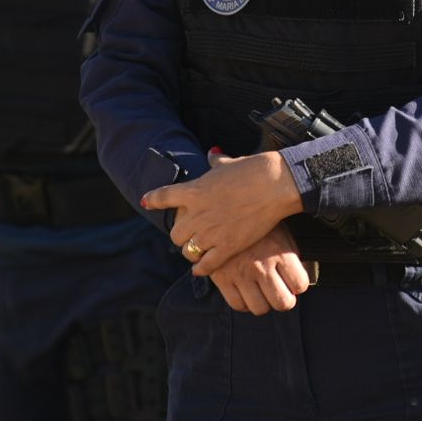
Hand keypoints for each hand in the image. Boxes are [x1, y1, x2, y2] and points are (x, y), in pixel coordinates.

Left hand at [143, 149, 304, 276]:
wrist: (274, 184)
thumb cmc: (252, 169)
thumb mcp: (228, 163)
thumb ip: (216, 161)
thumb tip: (213, 152)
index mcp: (193, 191)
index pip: (163, 196)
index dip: (153, 200)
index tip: (147, 202)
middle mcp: (197, 214)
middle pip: (175, 234)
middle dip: (182, 235)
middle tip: (190, 235)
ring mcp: (210, 232)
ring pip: (188, 251)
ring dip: (192, 252)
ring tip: (198, 252)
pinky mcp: (227, 247)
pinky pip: (206, 265)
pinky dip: (202, 268)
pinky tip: (202, 269)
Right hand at [208, 225, 313, 314]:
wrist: (220, 210)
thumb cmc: (255, 221)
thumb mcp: (279, 230)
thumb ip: (291, 253)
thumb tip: (300, 274)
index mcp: (279, 251)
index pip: (300, 284)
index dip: (299, 284)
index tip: (294, 281)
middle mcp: (262, 266)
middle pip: (283, 303)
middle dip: (285, 300)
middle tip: (281, 292)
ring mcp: (241, 274)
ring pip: (260, 308)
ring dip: (264, 303)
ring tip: (263, 292)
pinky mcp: (222, 279)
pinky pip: (237, 304)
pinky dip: (244, 303)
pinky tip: (247, 292)